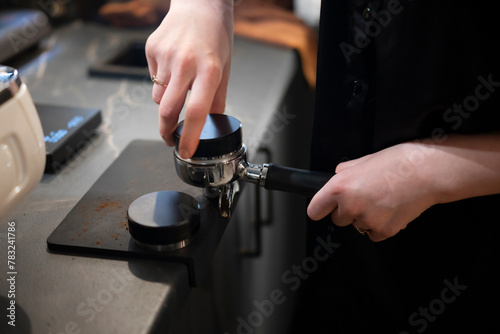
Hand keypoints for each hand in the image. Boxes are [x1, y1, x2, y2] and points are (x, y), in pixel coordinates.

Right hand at [145, 0, 232, 157]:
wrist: (199, 3)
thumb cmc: (215, 35)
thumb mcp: (224, 68)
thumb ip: (217, 98)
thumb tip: (212, 122)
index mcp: (208, 70)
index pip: (196, 112)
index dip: (189, 137)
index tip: (186, 152)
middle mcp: (185, 64)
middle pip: (166, 110)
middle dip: (166, 131)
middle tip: (170, 139)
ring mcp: (165, 56)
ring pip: (157, 96)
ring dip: (166, 101)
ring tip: (179, 84)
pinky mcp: (151, 49)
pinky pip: (152, 77)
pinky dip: (161, 79)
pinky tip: (173, 65)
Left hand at [307, 142, 438, 241]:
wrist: (427, 172)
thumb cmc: (398, 162)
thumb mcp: (363, 160)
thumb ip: (344, 173)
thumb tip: (337, 178)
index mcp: (340, 187)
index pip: (315, 210)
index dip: (319, 209)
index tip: (322, 210)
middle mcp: (350, 206)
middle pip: (338, 220)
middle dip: (347, 211)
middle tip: (365, 197)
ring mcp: (367, 221)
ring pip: (357, 226)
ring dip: (366, 218)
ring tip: (382, 200)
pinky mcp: (384, 231)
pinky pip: (374, 234)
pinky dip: (381, 226)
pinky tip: (391, 210)